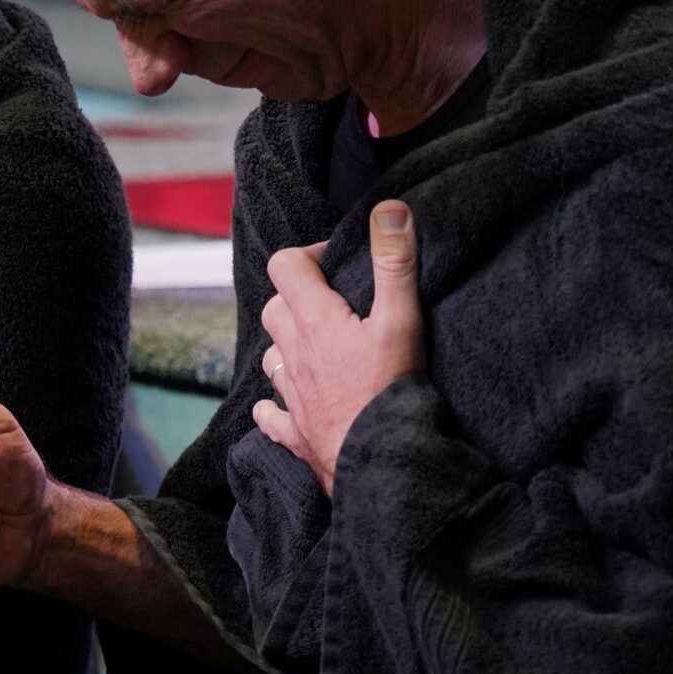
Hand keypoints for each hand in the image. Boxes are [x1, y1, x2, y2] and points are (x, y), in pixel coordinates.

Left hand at [254, 200, 424, 492]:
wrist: (380, 465)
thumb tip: (388, 208)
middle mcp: (291, 355)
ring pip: (271, 356)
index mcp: (312, 321)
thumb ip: (394, 263)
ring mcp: (289, 396)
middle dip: (298, 297)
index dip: (308, 255)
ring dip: (288, 346)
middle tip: (335, 304)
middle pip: (275, 308)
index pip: (284, 265)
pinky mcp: (294, 433)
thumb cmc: (391, 392)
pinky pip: (270, 413)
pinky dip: (275, 404)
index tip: (339, 264)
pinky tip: (288, 404)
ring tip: (321, 348)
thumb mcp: (402, 321)